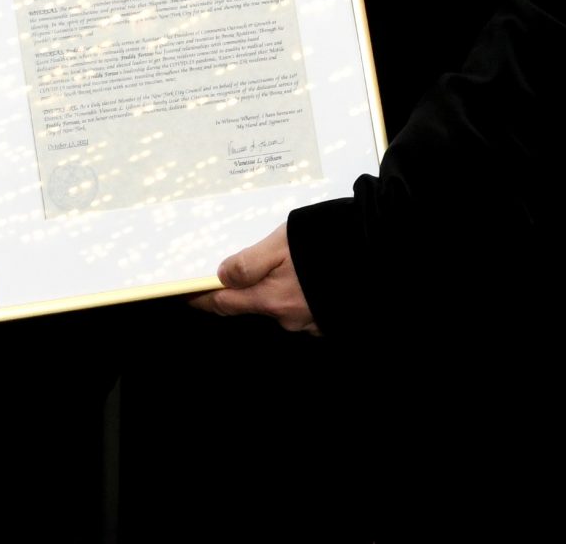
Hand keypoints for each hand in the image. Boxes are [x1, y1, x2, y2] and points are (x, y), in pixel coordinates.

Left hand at [191, 222, 317, 334]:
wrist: (377, 259)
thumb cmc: (328, 245)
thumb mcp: (282, 243)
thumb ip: (250, 262)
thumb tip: (222, 276)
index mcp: (271, 299)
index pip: (223, 303)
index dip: (203, 299)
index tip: (188, 294)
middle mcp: (287, 317)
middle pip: (252, 304)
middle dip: (244, 290)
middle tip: (243, 268)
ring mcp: (309, 322)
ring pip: (279, 305)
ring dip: (276, 290)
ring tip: (287, 264)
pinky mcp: (325, 321)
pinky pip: (304, 308)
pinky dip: (299, 295)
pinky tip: (307, 277)